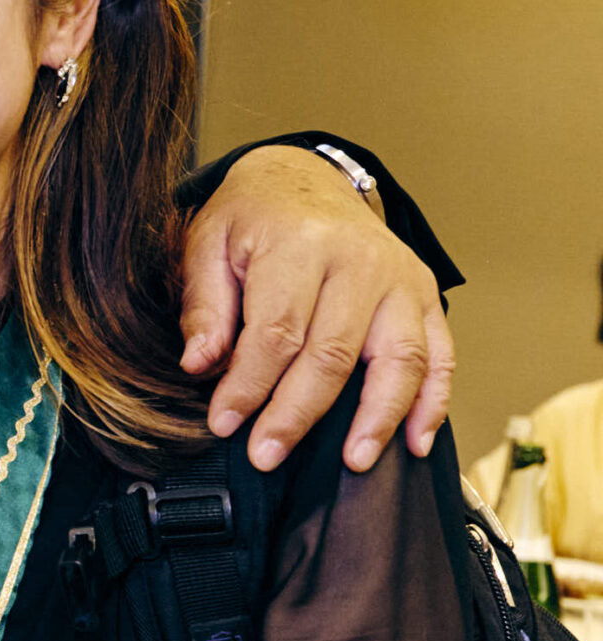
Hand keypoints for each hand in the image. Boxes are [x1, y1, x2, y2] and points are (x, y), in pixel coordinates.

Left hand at [179, 146, 453, 473]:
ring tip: (353, 462)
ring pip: (400, 359)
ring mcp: (401, 280)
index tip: (224, 423)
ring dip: (377, 418)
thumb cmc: (252, 217)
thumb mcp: (208, 244)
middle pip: (334, 353)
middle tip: (267, 455)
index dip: (249, 384)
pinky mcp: (425, 295)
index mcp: (301, 244)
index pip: (277, 331)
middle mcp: (361, 261)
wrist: (303, 178)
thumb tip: (199, 364)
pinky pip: (441, 355)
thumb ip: (205, 306)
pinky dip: (433, 403)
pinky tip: (415, 442)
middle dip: (298, 414)